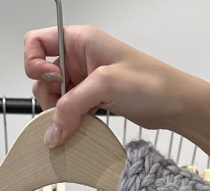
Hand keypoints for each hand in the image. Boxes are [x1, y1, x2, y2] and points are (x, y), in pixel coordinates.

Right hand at [24, 26, 199, 146]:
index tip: (53, 81)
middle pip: (42, 76)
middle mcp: (79, 58)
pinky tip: (81, 127)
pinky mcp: (92, 99)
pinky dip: (70, 122)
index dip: (35, 63)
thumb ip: (71, 107)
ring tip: (76, 121)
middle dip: (48, 96)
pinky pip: (69, 111)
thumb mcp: (105, 86)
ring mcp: (85, 80)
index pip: (36, 43)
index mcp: (80, 40)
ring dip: (59, 113)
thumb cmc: (151, 83)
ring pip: (54, 97)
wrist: (174, 105)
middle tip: (65, 109)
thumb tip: (51, 131)